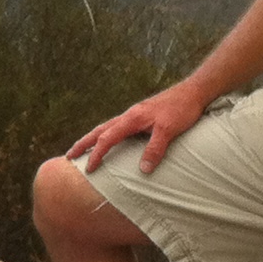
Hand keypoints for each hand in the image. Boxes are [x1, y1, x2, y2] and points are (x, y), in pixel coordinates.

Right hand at [70, 83, 209, 173]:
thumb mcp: (169, 130)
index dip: (96, 154)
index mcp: (132, 118)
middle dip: (83, 143)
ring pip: (107, 127)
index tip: (88, 169)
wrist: (193, 92)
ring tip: (82, 148)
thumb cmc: (182, 109)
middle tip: (69, 156)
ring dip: (92, 138)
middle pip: (99, 130)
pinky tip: (111, 140)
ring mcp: (135, 114)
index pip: (107, 138)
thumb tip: (143, 170)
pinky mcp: (142, 116)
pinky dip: (106, 134)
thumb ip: (155, 148)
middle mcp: (129, 115)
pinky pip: (117, 127)